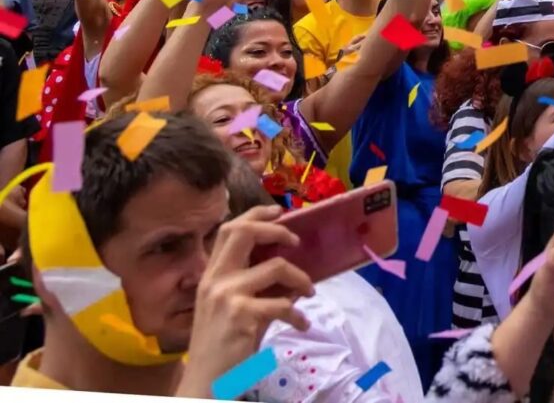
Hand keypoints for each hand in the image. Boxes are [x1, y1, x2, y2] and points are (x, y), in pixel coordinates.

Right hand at [174, 207, 315, 400]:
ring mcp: (226, 296)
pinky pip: (283, 304)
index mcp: (211, 275)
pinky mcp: (242, 315)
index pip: (230, 230)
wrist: (206, 380)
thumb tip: (290, 271)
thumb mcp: (231, 307)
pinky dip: (298, 315)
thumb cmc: (222, 344)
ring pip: (277, 266)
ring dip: (302, 279)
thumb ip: (254, 285)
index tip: (280, 211)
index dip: (256, 214)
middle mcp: (215, 280)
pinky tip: (301, 324)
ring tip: (308, 294)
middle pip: (245, 233)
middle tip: (297, 243)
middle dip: (278, 230)